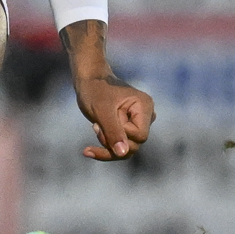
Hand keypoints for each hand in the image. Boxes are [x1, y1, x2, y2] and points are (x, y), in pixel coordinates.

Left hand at [61, 19, 153, 160]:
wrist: (88, 81)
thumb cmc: (95, 90)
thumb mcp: (101, 111)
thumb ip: (113, 131)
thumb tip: (123, 153)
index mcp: (144, 106)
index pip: (140, 136)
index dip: (121, 135)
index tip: (103, 122)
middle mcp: (146, 116)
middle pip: (134, 145)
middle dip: (111, 141)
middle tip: (95, 126)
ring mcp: (138, 122)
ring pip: (127, 149)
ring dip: (107, 143)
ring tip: (95, 127)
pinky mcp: (129, 128)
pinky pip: (121, 147)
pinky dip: (105, 147)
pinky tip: (88, 149)